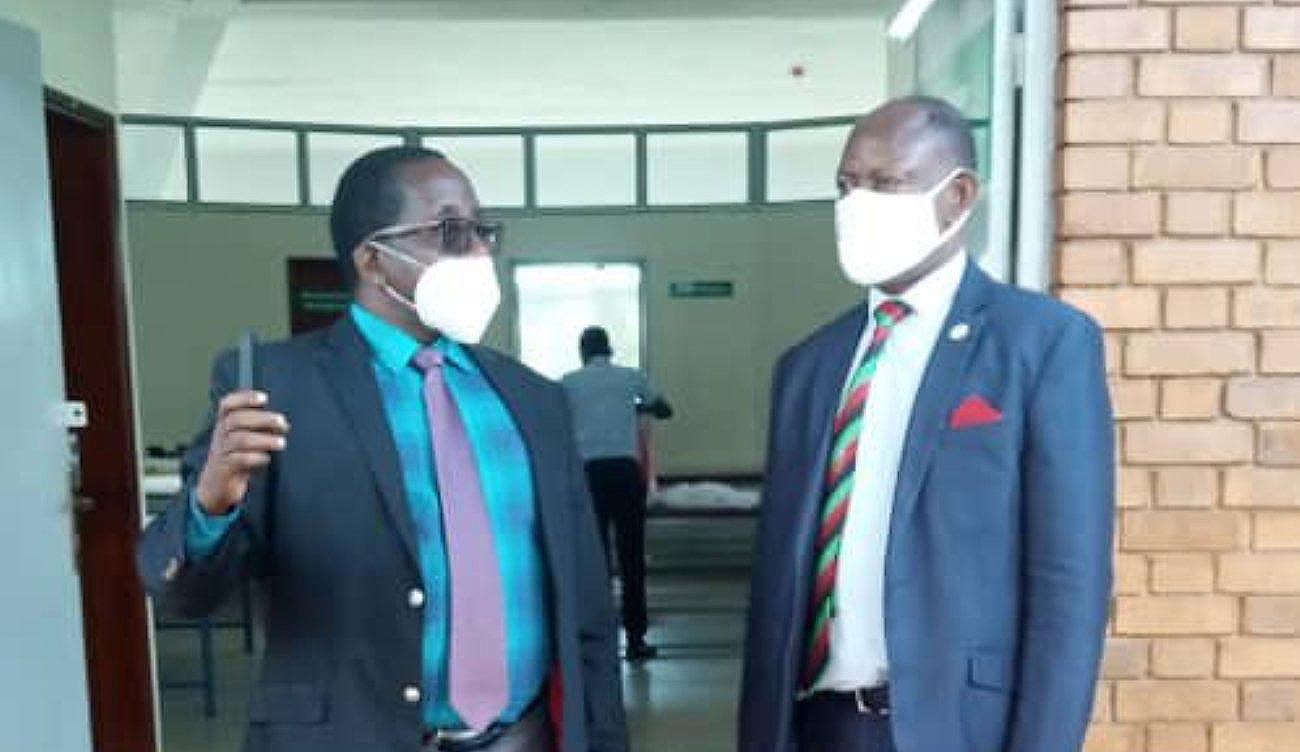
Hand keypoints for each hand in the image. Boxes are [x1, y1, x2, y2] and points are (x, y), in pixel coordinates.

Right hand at [195, 391, 288, 514]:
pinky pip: (238, 460)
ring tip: (281, 443)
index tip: (264, 398)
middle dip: (262, 419)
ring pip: (240, 440)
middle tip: (282, 422)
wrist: (216, 486)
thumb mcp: (243, 438)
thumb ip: (258, 428)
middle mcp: (220, 435)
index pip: (227, 405)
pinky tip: (267, 458)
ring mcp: (221, 451)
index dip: (244, 398)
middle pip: (236, 420)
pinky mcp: (225, 469)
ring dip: (264, 439)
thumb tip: (282, 422)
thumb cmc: (236, 457)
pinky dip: (255, 457)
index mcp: (224, 423)